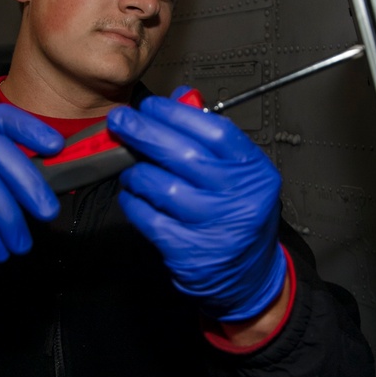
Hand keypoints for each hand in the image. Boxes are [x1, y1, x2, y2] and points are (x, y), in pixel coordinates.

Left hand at [107, 88, 286, 321]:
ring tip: (130, 168)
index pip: (215, 131)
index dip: (177, 114)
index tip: (151, 106)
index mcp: (253, 172)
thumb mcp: (239, 173)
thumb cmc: (239, 216)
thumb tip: (178, 99)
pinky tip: (133, 195)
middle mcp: (238, 199)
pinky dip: (133, 202)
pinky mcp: (188, 252)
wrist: (248, 277)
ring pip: (162, 187)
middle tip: (122, 121)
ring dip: (136, 172)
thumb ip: (210, 136)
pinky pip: (148, 218)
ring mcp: (214, 227)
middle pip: (185, 155)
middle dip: (145, 132)